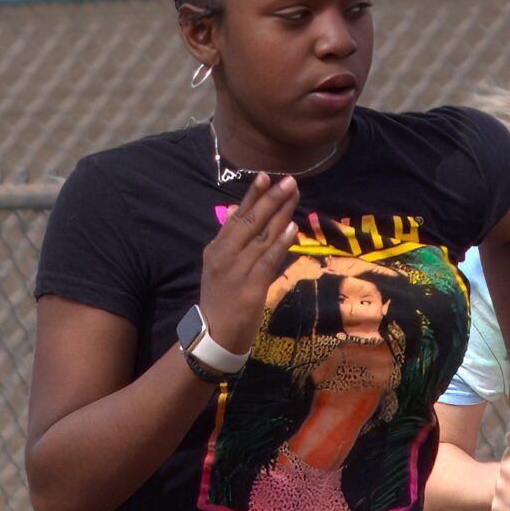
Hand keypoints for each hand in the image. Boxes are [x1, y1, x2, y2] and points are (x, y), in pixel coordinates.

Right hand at [196, 172, 299, 350]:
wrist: (215, 334)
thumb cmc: (220, 298)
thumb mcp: (217, 264)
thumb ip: (227, 236)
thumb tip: (234, 208)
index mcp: (217, 248)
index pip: (237, 216)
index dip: (252, 195)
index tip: (265, 176)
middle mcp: (224, 256)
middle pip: (251, 222)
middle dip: (271, 199)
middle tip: (289, 181)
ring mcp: (236, 271)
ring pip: (262, 238)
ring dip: (280, 215)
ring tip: (294, 196)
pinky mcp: (250, 288)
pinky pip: (268, 261)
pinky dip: (280, 244)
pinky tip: (292, 228)